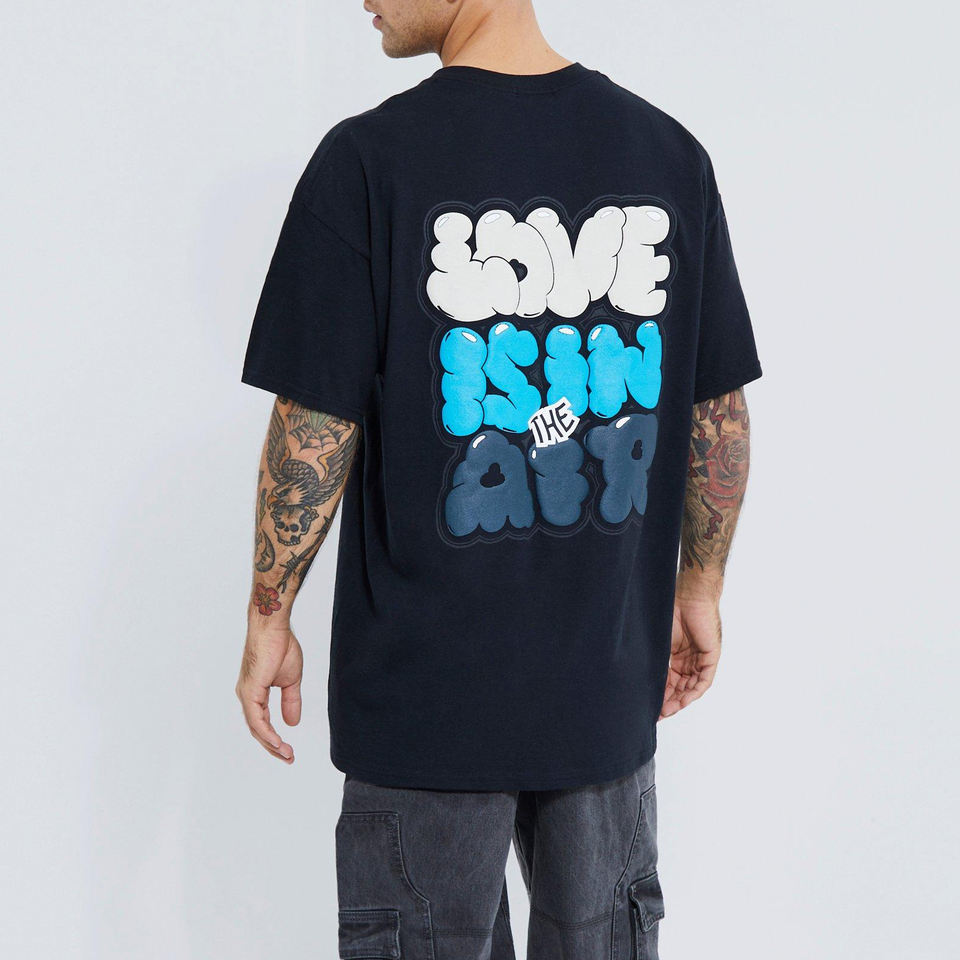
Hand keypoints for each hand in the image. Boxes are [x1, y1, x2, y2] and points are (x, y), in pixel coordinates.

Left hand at [236, 622, 302, 762]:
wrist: (274, 629)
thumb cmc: (280, 646)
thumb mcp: (291, 680)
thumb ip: (290, 701)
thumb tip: (292, 722)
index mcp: (255, 693)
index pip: (262, 723)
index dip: (275, 738)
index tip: (289, 750)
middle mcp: (247, 696)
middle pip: (258, 730)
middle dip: (273, 746)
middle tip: (289, 757)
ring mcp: (247, 695)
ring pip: (256, 728)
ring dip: (271, 744)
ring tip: (286, 754)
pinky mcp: (250, 692)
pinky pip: (256, 720)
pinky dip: (267, 733)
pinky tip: (277, 742)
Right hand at [660, 593, 721, 718]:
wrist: (689, 596)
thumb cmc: (672, 611)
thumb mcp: (660, 641)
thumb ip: (655, 659)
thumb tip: (639, 676)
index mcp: (677, 654)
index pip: (670, 680)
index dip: (661, 694)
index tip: (650, 706)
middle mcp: (689, 659)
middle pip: (680, 687)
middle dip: (669, 702)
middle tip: (658, 713)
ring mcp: (700, 658)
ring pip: (691, 686)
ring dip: (680, 700)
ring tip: (667, 710)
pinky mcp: (711, 656)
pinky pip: (704, 680)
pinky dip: (694, 691)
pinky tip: (683, 700)